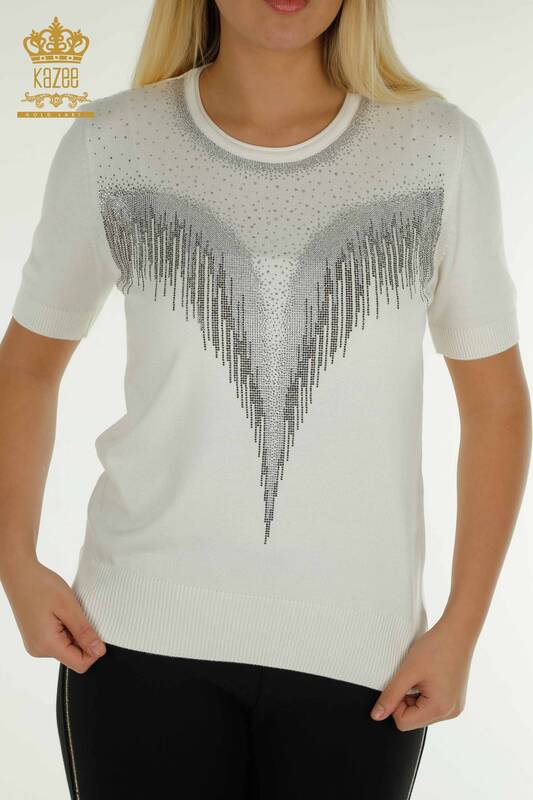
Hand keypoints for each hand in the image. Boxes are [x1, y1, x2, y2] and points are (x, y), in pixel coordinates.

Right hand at [1, 556, 105, 672]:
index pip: (79, 664)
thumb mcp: (69, 607)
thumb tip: (99, 651)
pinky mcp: (36, 638)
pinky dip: (66, 630)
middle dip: (83, 639)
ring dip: (74, 633)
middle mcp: (39, 650)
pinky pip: (58, 641)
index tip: (96, 629)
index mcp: (47, 645)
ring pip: (67, 648)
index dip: (93, 650)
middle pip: (73, 657)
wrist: (20, 574)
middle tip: (79, 615)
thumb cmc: (43, 586)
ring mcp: (35, 645)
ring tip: (68, 612)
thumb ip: (84, 632)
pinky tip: (62, 614)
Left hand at [369, 615, 475, 730]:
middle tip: (412, 676)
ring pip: (421, 712)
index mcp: (440, 709)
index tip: (401, 682)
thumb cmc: (435, 647)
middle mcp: (450, 713)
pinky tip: (429, 675)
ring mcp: (454, 707)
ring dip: (414, 695)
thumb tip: (376, 716)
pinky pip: (431, 705)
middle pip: (413, 719)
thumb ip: (391, 695)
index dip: (395, 703)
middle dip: (406, 699)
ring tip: (422, 674)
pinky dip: (424, 693)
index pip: (403, 723)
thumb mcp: (408, 671)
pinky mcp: (454, 699)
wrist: (458, 631)